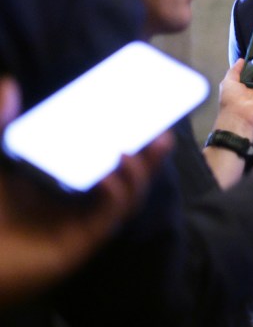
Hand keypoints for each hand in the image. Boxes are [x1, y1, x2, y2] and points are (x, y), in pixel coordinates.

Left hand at [0, 77, 169, 308]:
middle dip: (149, 159)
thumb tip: (9, 83)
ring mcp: (80, 225)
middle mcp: (75, 206)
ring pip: (126, 198)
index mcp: (59, 185)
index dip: (127, 142)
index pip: (102, 162)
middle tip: (163, 134)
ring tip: (147, 147)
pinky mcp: (80, 243)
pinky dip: (118, 193)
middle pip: (125, 180)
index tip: (141, 118)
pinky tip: (112, 173)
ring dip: (141, 173)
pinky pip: (110, 217)